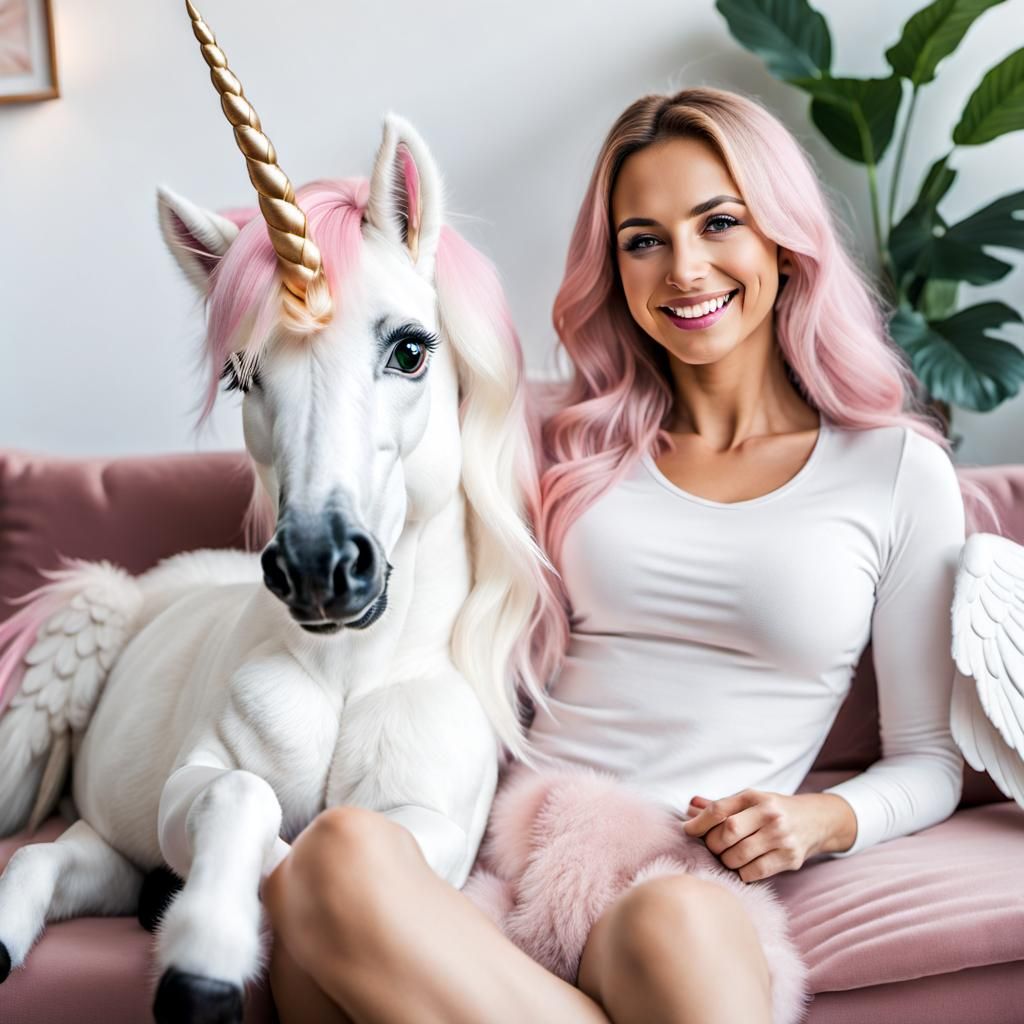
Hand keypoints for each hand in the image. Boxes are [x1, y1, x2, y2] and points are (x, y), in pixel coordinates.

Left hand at [682, 790, 840, 881]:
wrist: (816, 820)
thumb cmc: (773, 810)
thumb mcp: (749, 801)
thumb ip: (720, 806)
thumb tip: (690, 808)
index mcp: (754, 797)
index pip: (719, 810)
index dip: (698, 823)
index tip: (687, 831)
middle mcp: (769, 814)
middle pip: (727, 833)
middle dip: (713, 845)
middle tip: (714, 847)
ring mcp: (782, 837)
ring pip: (738, 856)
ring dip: (727, 861)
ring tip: (729, 857)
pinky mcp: (790, 858)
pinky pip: (754, 872)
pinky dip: (742, 873)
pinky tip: (744, 867)